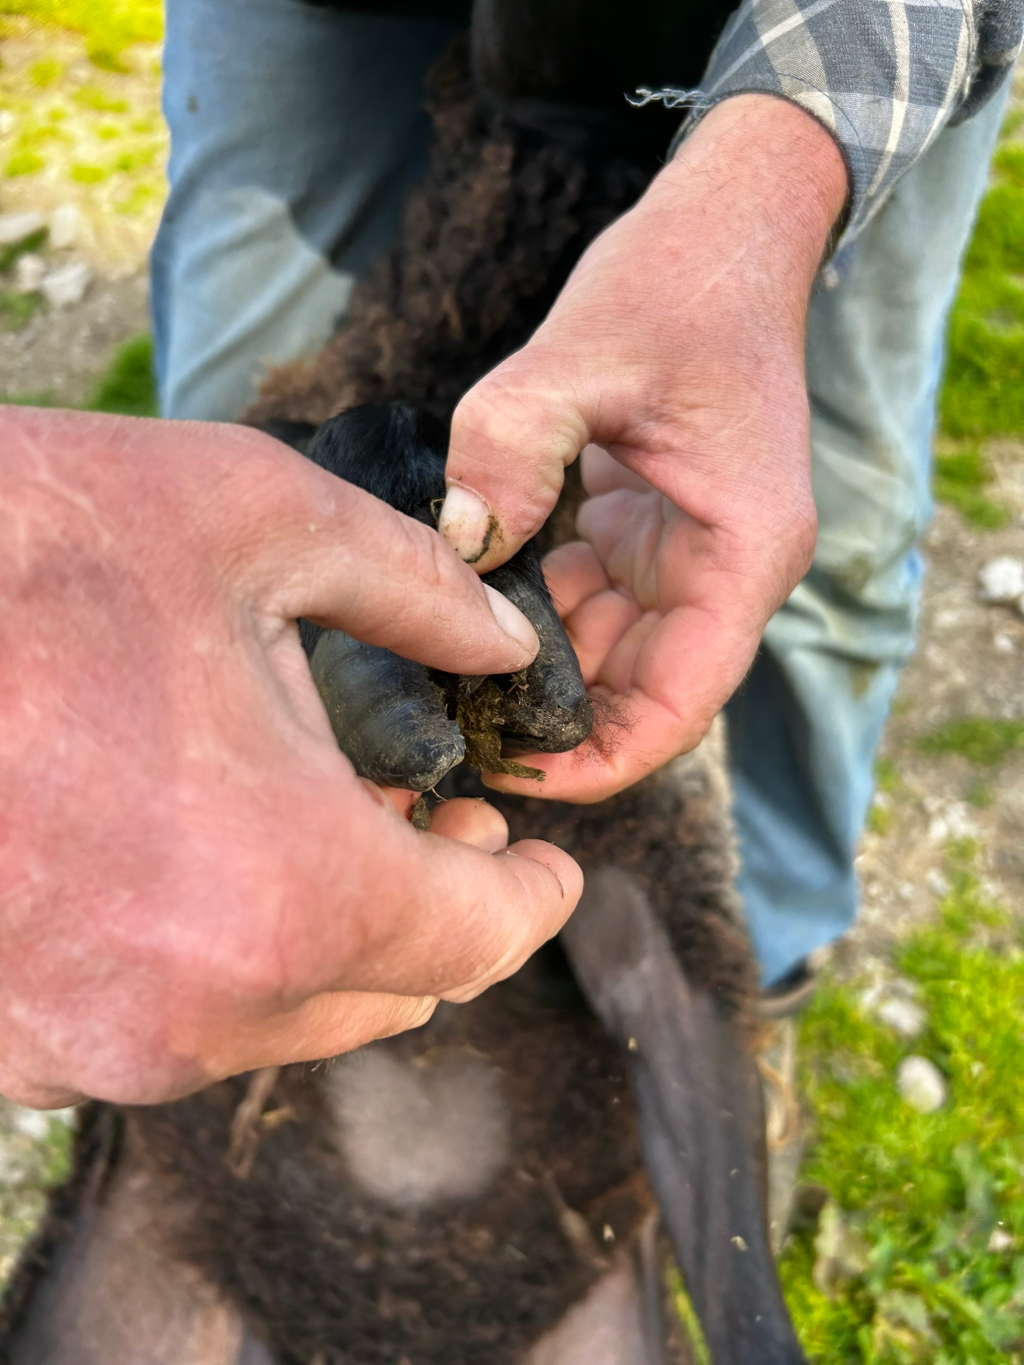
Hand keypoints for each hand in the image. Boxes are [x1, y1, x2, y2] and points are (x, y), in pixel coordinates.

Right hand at [0, 407, 581, 1107]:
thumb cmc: (27, 546)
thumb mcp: (257, 518)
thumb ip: (417, 588)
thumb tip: (505, 642)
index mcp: (289, 890)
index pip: (480, 938)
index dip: (535, 894)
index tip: (548, 862)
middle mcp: (195, 1008)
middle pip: (390, 989)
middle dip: (437, 905)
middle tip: (438, 821)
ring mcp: (90, 1046)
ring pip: (282, 1016)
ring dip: (326, 931)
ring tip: (316, 822)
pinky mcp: (12, 1043)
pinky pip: (171, 1022)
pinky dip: (218, 954)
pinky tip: (199, 857)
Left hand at [439, 95, 847, 799]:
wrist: (727, 228)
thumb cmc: (681, 281)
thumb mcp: (582, 352)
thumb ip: (513, 449)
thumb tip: (459, 539)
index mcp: (742, 552)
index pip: (680, 702)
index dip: (602, 757)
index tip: (515, 774)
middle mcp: (725, 568)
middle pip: (640, 691)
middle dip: (554, 720)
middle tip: (448, 731)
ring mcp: (687, 552)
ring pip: (609, 653)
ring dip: (535, 667)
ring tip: (440, 678)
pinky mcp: (648, 529)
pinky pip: (589, 602)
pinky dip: (533, 613)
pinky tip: (464, 607)